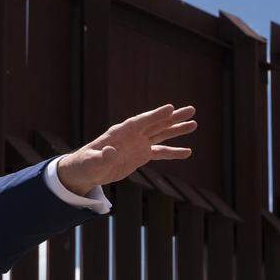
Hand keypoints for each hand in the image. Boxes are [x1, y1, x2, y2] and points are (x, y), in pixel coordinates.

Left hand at [56, 104, 195, 196]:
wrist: (86, 171)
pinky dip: (173, 153)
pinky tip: (188, 152)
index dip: (154, 115)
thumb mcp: (91, 162)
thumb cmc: (85, 164)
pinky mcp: (140, 155)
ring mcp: (138, 144)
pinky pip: (160, 153)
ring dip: (176, 130)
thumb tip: (110, 152)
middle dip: (173, 117)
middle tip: (191, 110)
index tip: (170, 108)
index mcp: (120, 132)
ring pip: (160, 134)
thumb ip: (101, 157)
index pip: (140, 121)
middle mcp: (132, 135)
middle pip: (155, 124)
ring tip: (194, 124)